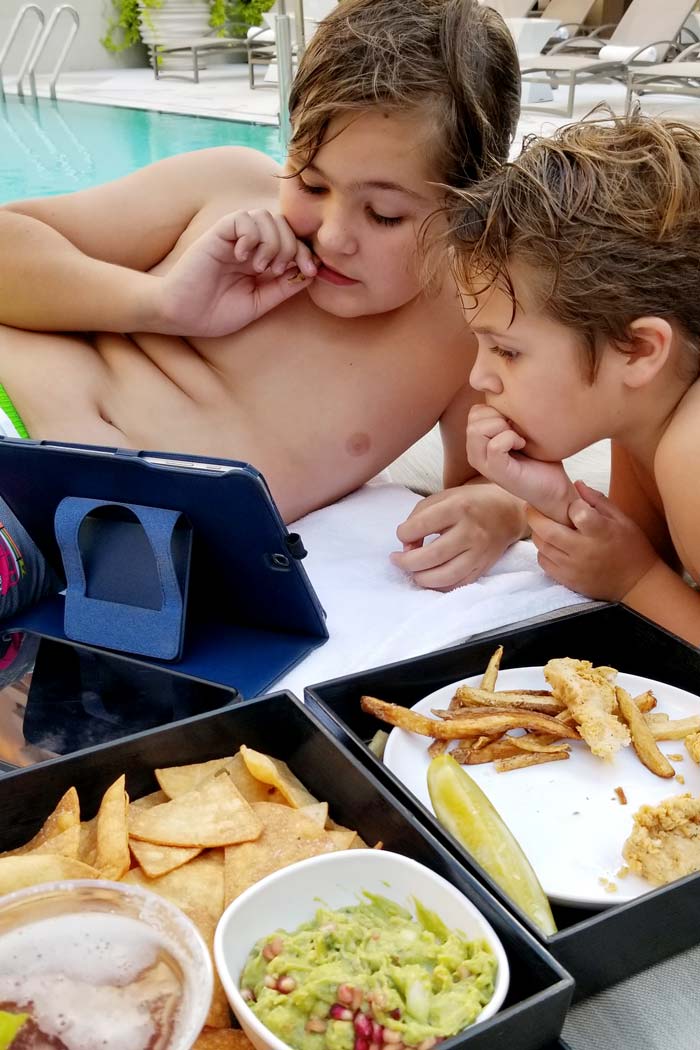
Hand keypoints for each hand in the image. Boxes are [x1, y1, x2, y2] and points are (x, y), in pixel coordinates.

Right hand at [157, 210, 316, 336]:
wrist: (182, 315)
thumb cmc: (216, 312)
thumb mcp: (259, 302)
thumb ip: (283, 287)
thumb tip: (311, 272)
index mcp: (261, 259)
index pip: (293, 241)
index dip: (306, 252)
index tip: (310, 272)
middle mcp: (250, 244)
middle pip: (284, 224)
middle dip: (291, 246)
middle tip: (277, 271)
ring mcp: (234, 238)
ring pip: (266, 217)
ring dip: (272, 242)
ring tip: (259, 267)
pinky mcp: (218, 234)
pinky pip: (243, 218)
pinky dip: (250, 236)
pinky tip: (242, 257)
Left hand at [390, 483, 525, 590]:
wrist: (506, 512)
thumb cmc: (467, 503)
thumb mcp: (441, 499)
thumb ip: (417, 518)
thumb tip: (406, 549)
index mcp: (459, 507)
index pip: (421, 525)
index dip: (403, 534)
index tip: (402, 535)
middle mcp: (471, 531)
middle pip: (432, 556)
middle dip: (406, 562)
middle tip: (397, 560)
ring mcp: (479, 552)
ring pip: (444, 576)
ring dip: (420, 578)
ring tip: (412, 571)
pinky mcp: (483, 568)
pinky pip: (456, 585)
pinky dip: (438, 586)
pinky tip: (429, 577)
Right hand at [467, 405, 576, 524]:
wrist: (554, 487)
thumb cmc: (540, 456)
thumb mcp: (521, 428)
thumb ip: (508, 413)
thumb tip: (504, 387)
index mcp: (478, 442)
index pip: (475, 411)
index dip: (497, 409)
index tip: (515, 422)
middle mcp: (475, 453)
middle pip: (474, 418)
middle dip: (499, 416)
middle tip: (517, 430)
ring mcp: (484, 465)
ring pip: (477, 430)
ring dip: (503, 428)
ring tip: (518, 438)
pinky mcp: (497, 473)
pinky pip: (495, 445)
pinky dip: (511, 439)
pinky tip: (522, 445)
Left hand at [528, 481, 659, 598]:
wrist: (636, 583)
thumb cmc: (631, 547)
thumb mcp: (621, 519)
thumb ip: (597, 500)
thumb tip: (576, 484)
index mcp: (601, 533)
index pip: (577, 513)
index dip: (571, 505)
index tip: (572, 504)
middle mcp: (585, 551)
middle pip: (548, 531)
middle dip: (535, 516)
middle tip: (532, 506)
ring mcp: (573, 568)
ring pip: (542, 547)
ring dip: (538, 533)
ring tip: (542, 524)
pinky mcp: (568, 581)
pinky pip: (544, 563)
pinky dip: (542, 551)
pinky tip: (550, 544)